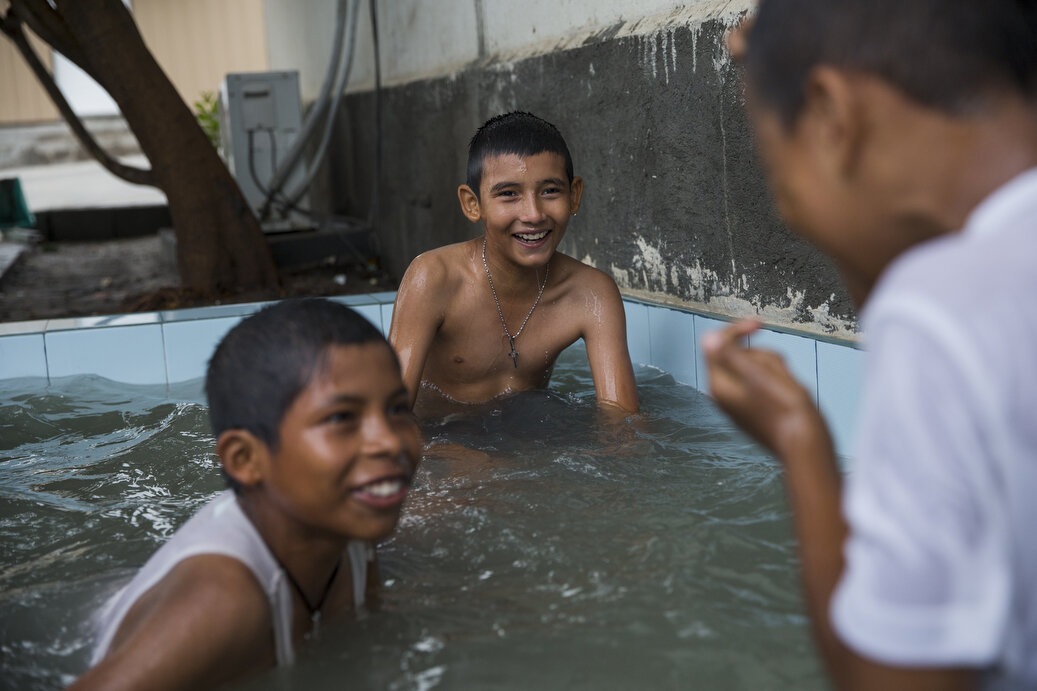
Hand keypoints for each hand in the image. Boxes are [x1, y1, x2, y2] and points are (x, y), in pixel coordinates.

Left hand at [702, 319, 825, 459]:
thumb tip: (708, 339)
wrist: (807, 444)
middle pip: (740, 355)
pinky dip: (779, 378)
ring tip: (787, 384)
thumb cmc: (784, 411)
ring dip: (774, 366)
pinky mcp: (758, 404)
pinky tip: (791, 392)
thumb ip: (731, 356)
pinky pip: (766, 380)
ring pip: (757, 366)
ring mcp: (742, 399)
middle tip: (779, 372)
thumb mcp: (758, 376)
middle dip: (763, 356)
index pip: (716, 346)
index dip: (737, 331)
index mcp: (719, 386)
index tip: (759, 324)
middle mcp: (726, 394)